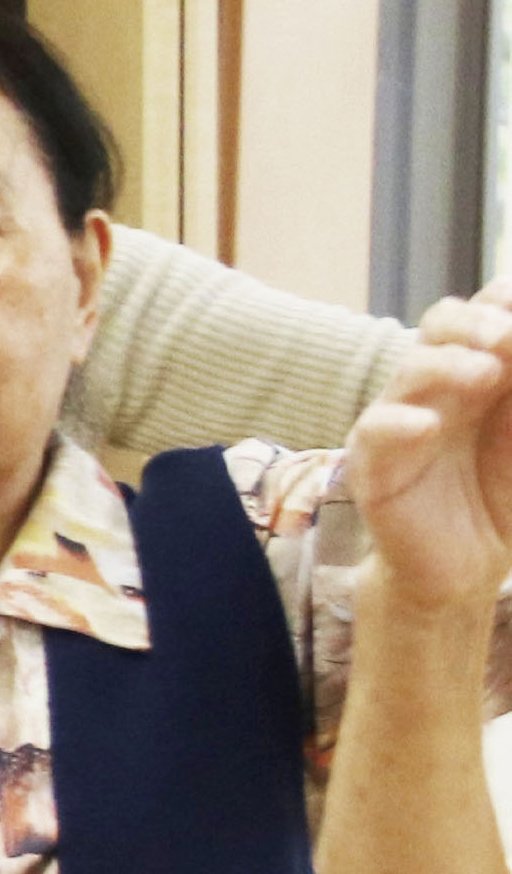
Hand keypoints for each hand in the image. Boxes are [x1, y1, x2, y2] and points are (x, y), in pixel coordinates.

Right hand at [355, 281, 511, 610]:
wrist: (462, 570)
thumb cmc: (500, 498)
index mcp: (482, 372)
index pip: (487, 312)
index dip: (505, 302)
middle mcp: (440, 387)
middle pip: (441, 323)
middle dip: (474, 321)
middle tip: (507, 336)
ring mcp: (402, 421)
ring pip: (410, 371)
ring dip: (448, 364)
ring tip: (487, 373)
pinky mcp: (374, 465)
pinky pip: (376, 432)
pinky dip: (401, 424)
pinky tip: (430, 428)